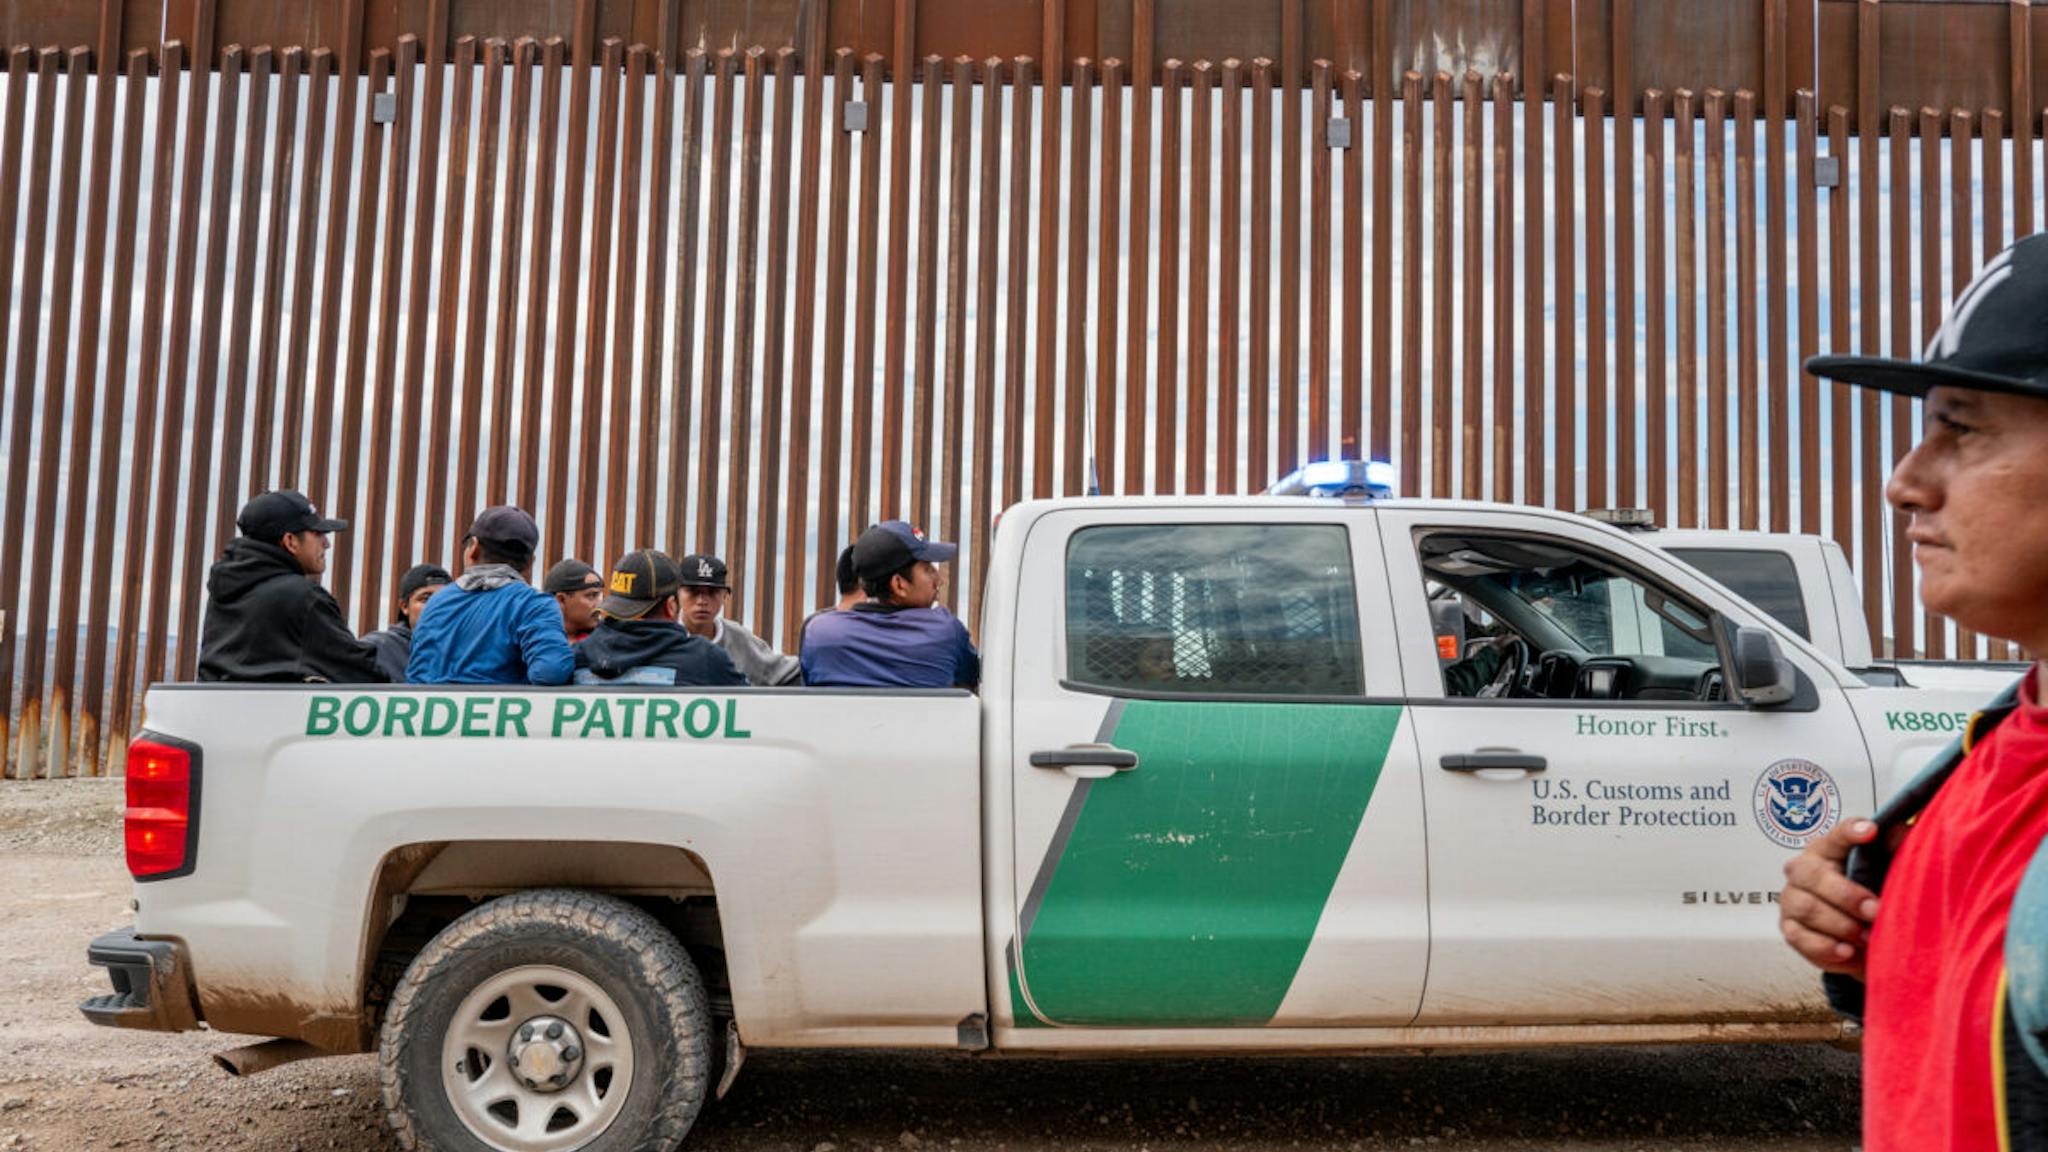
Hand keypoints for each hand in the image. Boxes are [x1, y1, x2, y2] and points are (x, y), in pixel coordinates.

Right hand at [1779, 817, 1882, 978]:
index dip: (1851, 832)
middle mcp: (1802, 870)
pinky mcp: (1789, 929)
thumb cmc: (1868, 896)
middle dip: (1847, 895)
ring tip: (1868, 937)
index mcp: (1827, 850)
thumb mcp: (1884, 874)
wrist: (1859, 936)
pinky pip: (1800, 938)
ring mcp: (1791, 900)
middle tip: (1875, 911)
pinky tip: (1846, 951)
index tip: (1871, 831)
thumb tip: (1908, 832)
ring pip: (1808, 908)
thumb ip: (1893, 852)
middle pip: (1813, 875)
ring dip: (1841, 925)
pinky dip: (1826, 947)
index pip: (1836, 836)